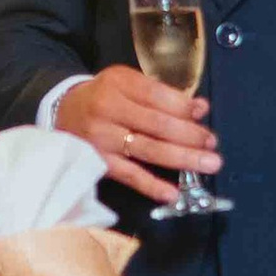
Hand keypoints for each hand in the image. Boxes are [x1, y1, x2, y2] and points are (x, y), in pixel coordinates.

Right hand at [51, 67, 220, 208]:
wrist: (62, 111)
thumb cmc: (104, 96)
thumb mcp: (127, 83)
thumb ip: (161, 94)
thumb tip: (199, 108)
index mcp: (119, 84)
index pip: (157, 96)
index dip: (184, 107)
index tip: (203, 114)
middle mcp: (108, 109)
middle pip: (157, 125)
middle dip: (190, 135)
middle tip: (212, 144)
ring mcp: (102, 138)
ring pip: (148, 150)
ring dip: (182, 159)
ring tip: (208, 164)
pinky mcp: (98, 162)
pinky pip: (129, 176)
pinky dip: (151, 185)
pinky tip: (172, 193)